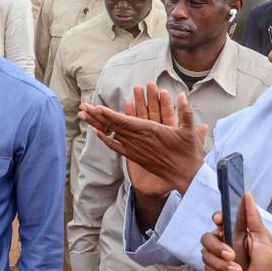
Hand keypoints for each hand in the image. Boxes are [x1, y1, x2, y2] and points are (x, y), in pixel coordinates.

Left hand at [78, 82, 206, 195]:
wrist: (186, 176)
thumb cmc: (188, 153)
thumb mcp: (189, 131)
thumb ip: (185, 112)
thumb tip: (182, 94)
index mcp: (150, 131)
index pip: (124, 121)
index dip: (109, 114)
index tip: (95, 107)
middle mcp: (139, 140)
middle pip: (113, 126)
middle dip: (96, 115)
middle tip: (82, 107)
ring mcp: (135, 149)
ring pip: (112, 134)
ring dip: (97, 125)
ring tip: (83, 116)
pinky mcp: (135, 157)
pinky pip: (117, 147)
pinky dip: (106, 140)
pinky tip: (97, 134)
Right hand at [200, 192, 271, 270]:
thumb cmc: (265, 262)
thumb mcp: (263, 239)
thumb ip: (253, 219)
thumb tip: (247, 195)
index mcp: (234, 232)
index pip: (219, 219)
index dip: (216, 217)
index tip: (219, 220)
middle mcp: (222, 243)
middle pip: (206, 238)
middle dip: (217, 247)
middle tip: (231, 255)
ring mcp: (216, 257)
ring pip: (206, 256)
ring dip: (223, 266)